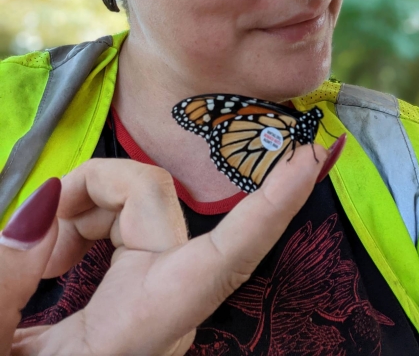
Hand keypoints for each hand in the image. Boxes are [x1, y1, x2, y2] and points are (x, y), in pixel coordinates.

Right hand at [0, 134, 345, 355]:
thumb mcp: (0, 346)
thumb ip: (9, 281)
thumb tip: (40, 208)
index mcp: (147, 325)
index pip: (228, 257)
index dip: (274, 205)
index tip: (312, 157)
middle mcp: (169, 299)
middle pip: (154, 199)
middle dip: (90, 195)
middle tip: (39, 246)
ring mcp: (161, 280)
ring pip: (139, 198)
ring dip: (79, 211)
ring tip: (44, 260)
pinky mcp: (148, 268)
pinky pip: (128, 212)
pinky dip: (86, 218)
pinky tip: (61, 254)